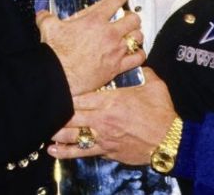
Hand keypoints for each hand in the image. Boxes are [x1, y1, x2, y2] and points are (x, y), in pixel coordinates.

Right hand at [37, 0, 145, 95]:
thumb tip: (42, 14)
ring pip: (138, 37)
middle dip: (132, 17)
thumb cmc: (55, 53)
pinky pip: (138, 58)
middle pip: (133, 19)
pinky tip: (134, 54)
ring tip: (131, 36)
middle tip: (126, 19)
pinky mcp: (117, 67)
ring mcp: (115, 50)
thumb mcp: (48, 28)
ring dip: (136, 35)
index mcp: (95, 19)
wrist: (59, 77)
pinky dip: (138, 55)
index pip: (116, 0)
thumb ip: (47, 17)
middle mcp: (110, 33)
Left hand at [47, 68, 175, 164]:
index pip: (81, 95)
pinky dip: (65, 152)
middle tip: (43, 106)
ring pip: (72, 134)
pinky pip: (82, 152)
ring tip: (43, 127)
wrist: (170, 140)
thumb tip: (137, 62)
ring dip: (56, 131)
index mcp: (112, 100)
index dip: (66, 92)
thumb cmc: (162, 113)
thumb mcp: (154, 85)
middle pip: (71, 114)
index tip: (55, 87)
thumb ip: (142, 72)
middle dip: (57, 111)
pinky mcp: (106, 150)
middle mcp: (103, 118)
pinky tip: (52, 150)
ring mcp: (103, 136)